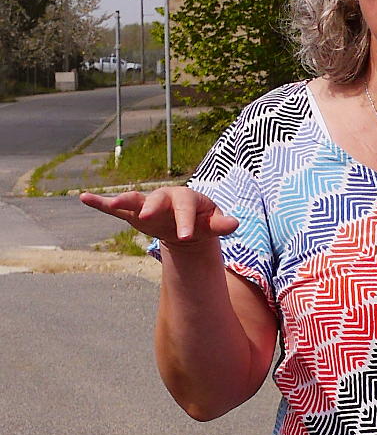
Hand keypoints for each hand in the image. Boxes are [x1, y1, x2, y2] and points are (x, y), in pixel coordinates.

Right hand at [79, 187, 238, 246]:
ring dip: (123, 201)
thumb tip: (234, 224)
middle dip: (152, 206)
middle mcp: (165, 197)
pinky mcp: (133, 213)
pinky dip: (100, 203)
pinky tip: (84, 198)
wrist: (185, 224)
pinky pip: (115, 208)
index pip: (185, 208)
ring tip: (112, 203)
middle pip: (157, 199)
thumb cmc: (202, 220)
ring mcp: (147, 204)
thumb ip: (220, 224)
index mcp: (186, 198)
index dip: (185, 221)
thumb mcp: (212, 223)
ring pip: (134, 200)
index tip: (185, 237)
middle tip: (147, 216)